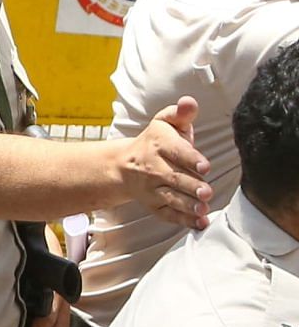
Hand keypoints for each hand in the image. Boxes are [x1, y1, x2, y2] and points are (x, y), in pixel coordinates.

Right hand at [116, 97, 210, 230]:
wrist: (122, 165)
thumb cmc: (154, 142)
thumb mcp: (165, 123)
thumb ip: (181, 114)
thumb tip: (189, 102)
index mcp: (159, 145)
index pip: (177, 152)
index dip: (191, 159)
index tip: (204, 167)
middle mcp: (153, 168)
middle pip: (174, 178)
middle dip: (190, 186)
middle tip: (206, 192)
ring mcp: (152, 189)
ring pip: (170, 198)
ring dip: (187, 205)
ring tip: (202, 209)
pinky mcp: (153, 204)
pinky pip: (166, 214)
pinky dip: (182, 221)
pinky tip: (199, 224)